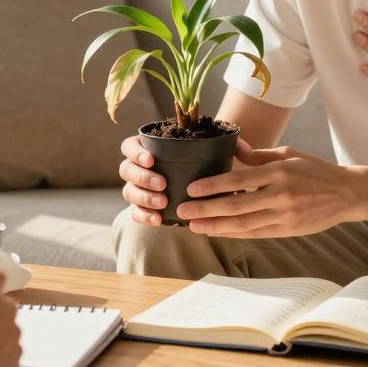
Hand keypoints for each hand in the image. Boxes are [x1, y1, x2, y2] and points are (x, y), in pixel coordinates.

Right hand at [119, 135, 255, 224]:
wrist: (206, 190)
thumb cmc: (208, 166)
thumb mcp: (216, 153)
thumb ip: (228, 147)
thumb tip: (241, 146)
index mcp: (150, 148)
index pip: (130, 146)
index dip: (136, 152)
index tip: (152, 159)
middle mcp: (140, 168)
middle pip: (126, 169)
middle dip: (143, 177)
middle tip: (162, 184)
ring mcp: (139, 189)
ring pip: (129, 191)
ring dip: (144, 197)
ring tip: (163, 202)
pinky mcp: (144, 208)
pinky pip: (136, 213)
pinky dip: (144, 216)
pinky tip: (158, 220)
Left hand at [175, 146, 367, 237]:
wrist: (347, 194)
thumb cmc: (315, 170)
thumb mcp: (288, 154)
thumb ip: (258, 154)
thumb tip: (233, 146)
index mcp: (279, 172)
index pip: (239, 181)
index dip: (213, 186)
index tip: (193, 189)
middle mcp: (281, 196)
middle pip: (236, 206)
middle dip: (206, 210)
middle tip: (183, 211)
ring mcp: (285, 216)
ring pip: (244, 224)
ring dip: (216, 226)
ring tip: (195, 226)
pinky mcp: (288, 230)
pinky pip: (256, 233)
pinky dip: (235, 233)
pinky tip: (218, 231)